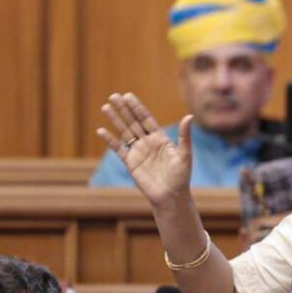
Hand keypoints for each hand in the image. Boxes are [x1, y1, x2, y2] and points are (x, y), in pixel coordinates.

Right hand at [97, 92, 193, 207]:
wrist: (171, 197)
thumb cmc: (181, 177)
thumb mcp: (185, 155)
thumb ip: (185, 136)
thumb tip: (190, 116)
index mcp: (160, 139)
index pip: (146, 119)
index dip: (137, 108)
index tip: (128, 96)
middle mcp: (148, 143)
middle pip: (133, 122)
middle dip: (124, 109)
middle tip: (114, 95)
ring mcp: (138, 152)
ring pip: (124, 132)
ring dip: (115, 120)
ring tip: (105, 107)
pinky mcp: (130, 163)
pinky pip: (118, 149)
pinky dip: (110, 140)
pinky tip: (101, 131)